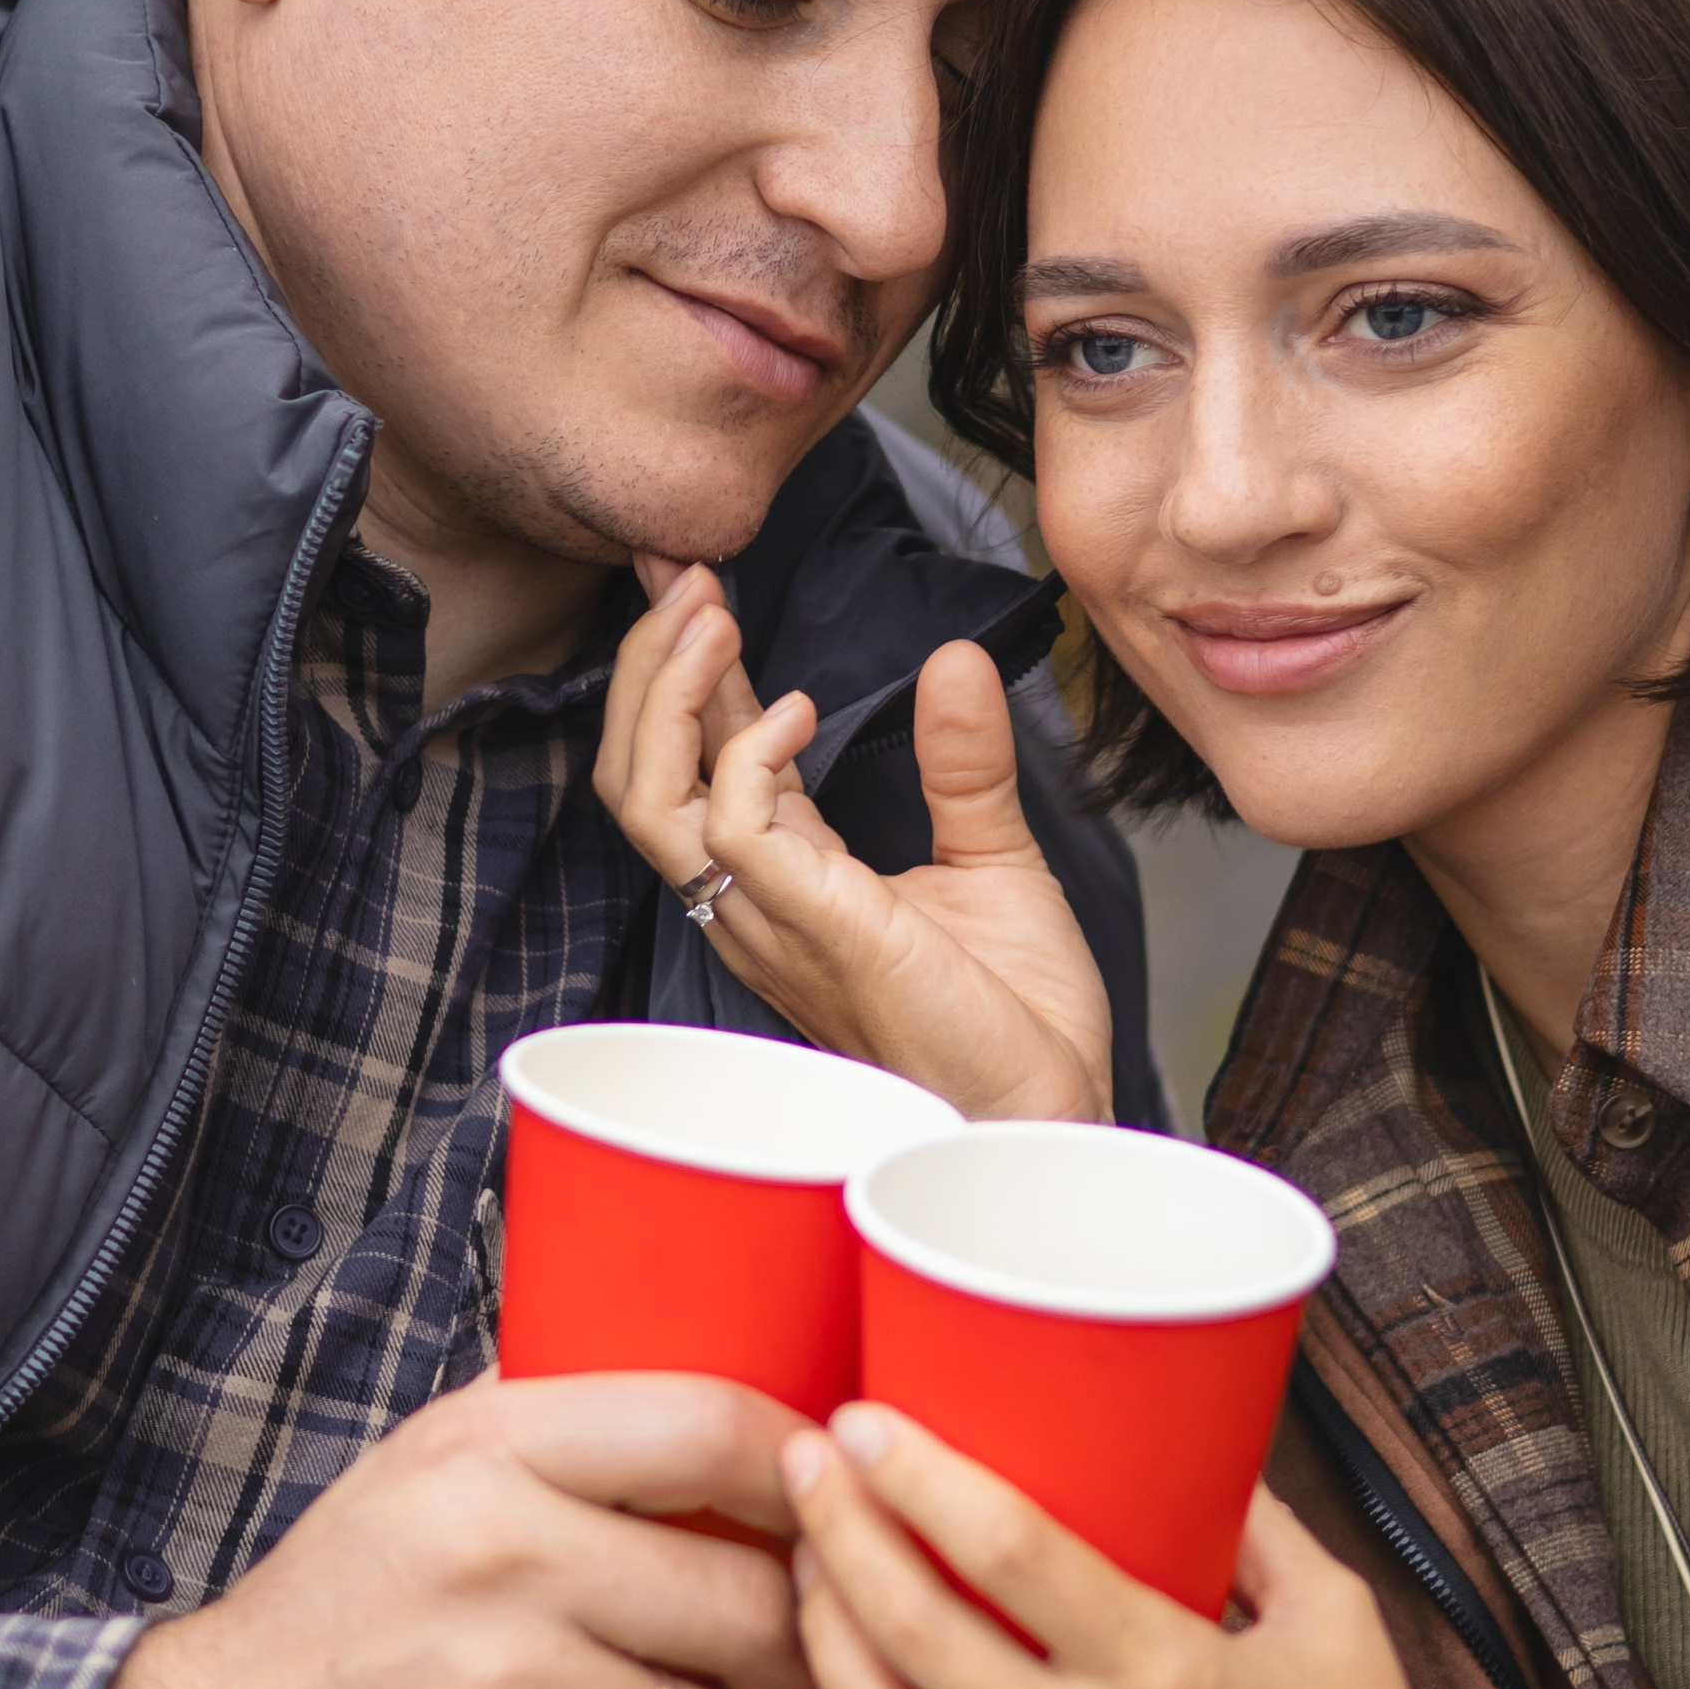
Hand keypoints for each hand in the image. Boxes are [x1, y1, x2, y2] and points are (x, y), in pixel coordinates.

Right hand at [42, 1369, 819, 1688]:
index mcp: (482, 1454)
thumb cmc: (328, 1642)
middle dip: (791, 1659)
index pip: (713, 1426)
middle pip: (754, 1599)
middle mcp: (498, 1558)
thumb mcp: (418, 1488)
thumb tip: (758, 1430)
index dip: (813, 1479)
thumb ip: (564, 1450)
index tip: (844, 1521)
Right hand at [594, 558, 1112, 1123]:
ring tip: (712, 617)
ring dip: (668, 696)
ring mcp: (777, 921)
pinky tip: (799, 708)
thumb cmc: (1014, 1018)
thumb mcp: (992, 858)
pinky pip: (731, 833)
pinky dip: (749, 754)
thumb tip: (955, 658)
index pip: (699, 762)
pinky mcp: (821, 932)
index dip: (683, 671)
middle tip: (685, 576)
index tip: (694, 582)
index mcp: (789, 880)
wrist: (1050, 1112)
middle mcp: (758, 902)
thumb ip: (962, 762)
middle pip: (638, 777)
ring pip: (651, 801)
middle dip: (649, 666)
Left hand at [781, 1408, 1527, 1688]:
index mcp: (1169, 1680)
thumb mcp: (1335, 1620)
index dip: (916, 1475)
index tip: (862, 1422)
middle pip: (908, 1628)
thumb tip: (1182, 1422)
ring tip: (813, 1563)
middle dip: (834, 1528)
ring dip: (820, 1631)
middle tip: (804, 1466)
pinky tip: (843, 1686)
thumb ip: (1252, 1515)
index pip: (1007, 1553)